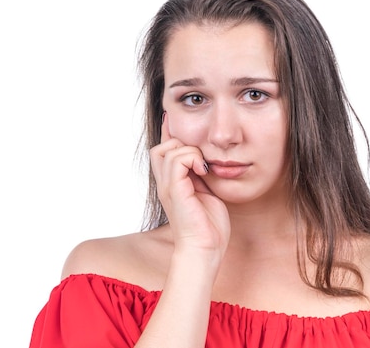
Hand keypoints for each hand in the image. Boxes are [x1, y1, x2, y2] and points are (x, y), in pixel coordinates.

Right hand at [149, 112, 230, 259]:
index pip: (164, 152)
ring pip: (166, 149)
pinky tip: (203, 170)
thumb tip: (207, 160)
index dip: (170, 135)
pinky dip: (191, 158)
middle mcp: (165, 184)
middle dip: (180, 142)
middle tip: (200, 155)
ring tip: (202, 165)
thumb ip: (202, 176)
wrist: (205, 249)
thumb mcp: (207, 194)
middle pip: (160, 147)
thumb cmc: (209, 227)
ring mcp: (168, 187)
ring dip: (188, 150)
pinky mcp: (175, 191)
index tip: (178, 121)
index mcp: (172, 185)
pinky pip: (177, 160)